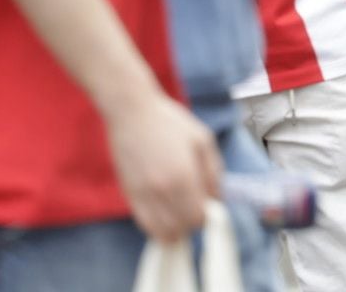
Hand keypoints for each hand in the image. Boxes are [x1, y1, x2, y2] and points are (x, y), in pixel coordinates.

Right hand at [106, 90, 221, 242]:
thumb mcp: (203, 140)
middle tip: (194, 207)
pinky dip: (155, 225)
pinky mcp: (128, 193)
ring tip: (179, 212)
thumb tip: (216, 199)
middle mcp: (161, 191)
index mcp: (184, 176)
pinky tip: (164, 212)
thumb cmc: (171, 123)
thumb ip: (213, 172)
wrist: (132, 114)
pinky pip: (142, 223)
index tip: (208, 206)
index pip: (197, 218)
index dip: (206, 216)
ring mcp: (142, 194)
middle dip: (190, 223)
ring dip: (172, 229)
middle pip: (179, 229)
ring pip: (159, 232)